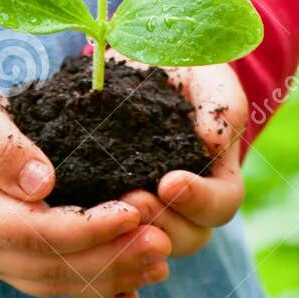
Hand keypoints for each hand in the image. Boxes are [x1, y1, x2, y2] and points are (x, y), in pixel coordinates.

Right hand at [0, 61, 173, 297]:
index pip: (31, 232)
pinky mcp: (3, 252)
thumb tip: (43, 181)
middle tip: (163, 240)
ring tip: (158, 260)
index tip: (132, 213)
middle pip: (50, 266)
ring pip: (54, 280)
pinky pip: (49, 278)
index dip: (86, 229)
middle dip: (111, 258)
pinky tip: (130, 293)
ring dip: (109, 275)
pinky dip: (91, 286)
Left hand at [115, 60, 247, 257]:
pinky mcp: (110, 196)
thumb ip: (220, 107)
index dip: (199, 201)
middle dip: (160, 222)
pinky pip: (108, 223)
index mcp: (217, 178)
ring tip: (105, 207)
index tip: (170, 182)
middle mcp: (186, 203)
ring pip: (146, 240)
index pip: (221, 205)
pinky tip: (77, 207)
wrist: (145, 57)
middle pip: (186, 237)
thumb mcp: (211, 78)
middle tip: (133, 200)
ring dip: (128, 230)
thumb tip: (212, 144)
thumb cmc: (190, 70)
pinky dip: (96, 221)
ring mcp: (149, 204)